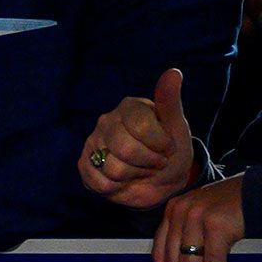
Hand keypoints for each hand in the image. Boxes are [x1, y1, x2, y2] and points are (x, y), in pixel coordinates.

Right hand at [80, 68, 196, 208]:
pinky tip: (124, 180)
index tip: (168, 148)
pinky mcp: (85, 165)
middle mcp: (106, 121)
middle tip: (154, 162)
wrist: (162, 181)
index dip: (160, 144)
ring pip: (113, 168)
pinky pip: (101, 183)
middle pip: (126, 148)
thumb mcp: (177, 128)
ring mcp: (93, 143)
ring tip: (140, 171)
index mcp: (129, 107)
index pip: (141, 126)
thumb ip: (171, 102)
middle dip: (148, 163)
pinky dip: (118, 188)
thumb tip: (174, 73)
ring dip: (134, 176)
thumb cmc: (170, 152)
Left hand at [152, 175, 244, 261]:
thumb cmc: (230, 209)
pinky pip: (213, 260)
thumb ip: (187, 237)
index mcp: (172, 212)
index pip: (159, 251)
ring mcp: (196, 217)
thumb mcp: (200, 218)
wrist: (257, 193)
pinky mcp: (215, 225)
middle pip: (173, 261)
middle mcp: (180, 213)